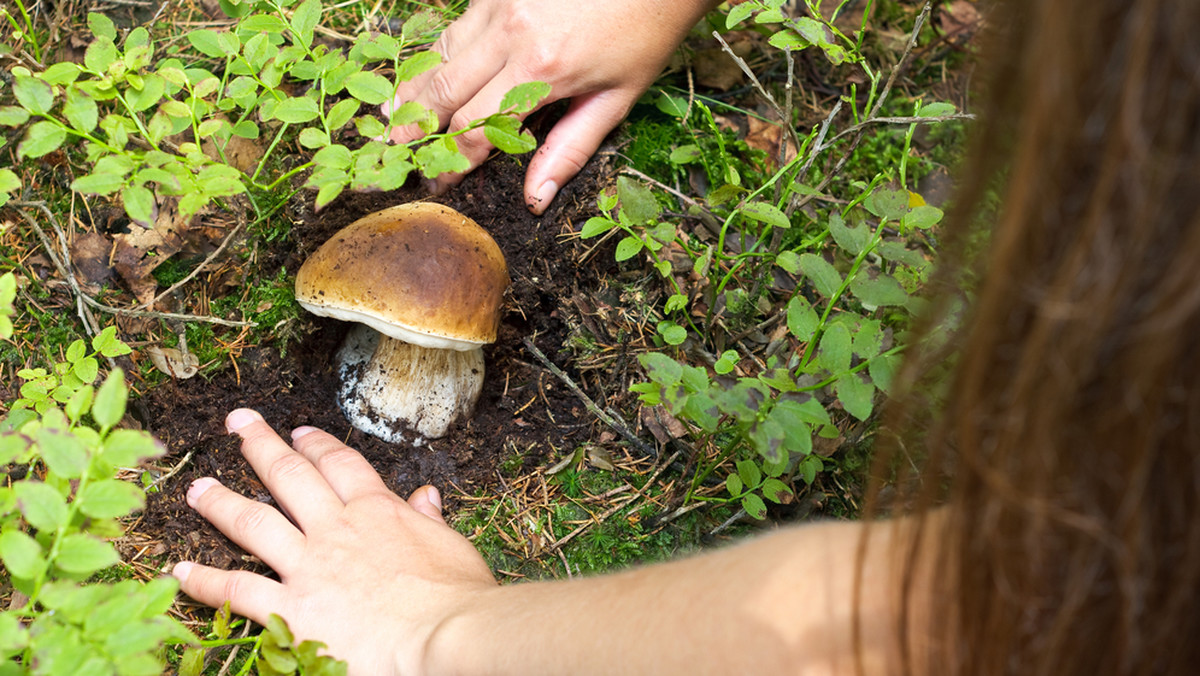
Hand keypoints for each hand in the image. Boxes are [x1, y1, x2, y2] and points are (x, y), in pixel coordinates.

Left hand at [172, 408, 495, 674]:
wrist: (442, 636)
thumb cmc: (456, 598)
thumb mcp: (452, 548)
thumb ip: (430, 521)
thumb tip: (427, 496)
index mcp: (378, 511)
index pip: (339, 465)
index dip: (316, 444)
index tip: (298, 432)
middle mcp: (336, 529)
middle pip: (289, 475)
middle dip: (259, 445)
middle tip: (236, 423)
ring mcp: (309, 567)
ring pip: (254, 522)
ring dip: (221, 503)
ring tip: (197, 488)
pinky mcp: (291, 609)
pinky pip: (237, 589)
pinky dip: (204, 580)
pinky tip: (178, 572)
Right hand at [386, 0, 716, 213]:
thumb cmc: (645, 31)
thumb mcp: (618, 98)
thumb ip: (571, 148)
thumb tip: (536, 197)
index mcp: (541, 71)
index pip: (476, 130)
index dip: (452, 162)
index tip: (439, 183)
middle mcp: (510, 33)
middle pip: (442, 92)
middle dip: (415, 129)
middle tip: (392, 155)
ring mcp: (498, 3)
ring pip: (440, 54)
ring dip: (413, 90)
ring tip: (390, 120)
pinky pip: (456, 26)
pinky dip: (436, 55)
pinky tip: (424, 75)